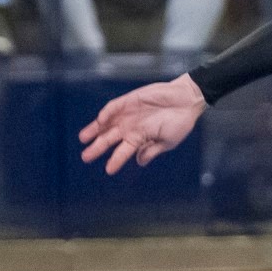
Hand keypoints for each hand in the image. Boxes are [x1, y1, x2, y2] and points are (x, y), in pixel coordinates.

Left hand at [79, 74, 206, 172]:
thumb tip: (139, 162)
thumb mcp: (168, 142)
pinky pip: (114, 107)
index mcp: (140, 139)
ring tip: (84, 138)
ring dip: (95, 130)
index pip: (123, 152)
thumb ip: (152, 150)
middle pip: (109, 139)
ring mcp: (129, 114)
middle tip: (85, 157)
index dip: (116, 160)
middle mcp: (131, 127)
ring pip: (107, 123)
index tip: (108, 170)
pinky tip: (101, 120)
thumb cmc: (180, 122)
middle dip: (97, 147)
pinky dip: (107, 113)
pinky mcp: (130, 100)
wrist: (187, 100)